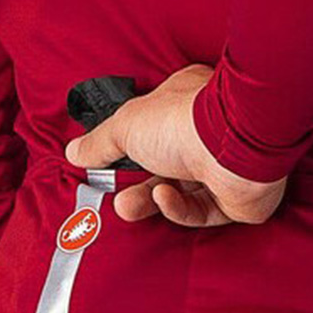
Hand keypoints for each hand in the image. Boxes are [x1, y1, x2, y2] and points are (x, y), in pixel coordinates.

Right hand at [64, 64, 286, 226]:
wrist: (235, 142)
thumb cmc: (184, 120)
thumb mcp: (125, 125)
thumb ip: (100, 142)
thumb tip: (74, 152)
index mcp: (184, 102)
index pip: (153, 127)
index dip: (130, 147)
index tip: (107, 164)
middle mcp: (208, 133)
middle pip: (165, 166)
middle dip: (136, 185)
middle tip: (114, 197)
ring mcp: (226, 165)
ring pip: (183, 191)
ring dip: (152, 201)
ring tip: (128, 207)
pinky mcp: (238, 198)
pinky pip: (204, 210)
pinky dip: (180, 207)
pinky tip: (166, 197)